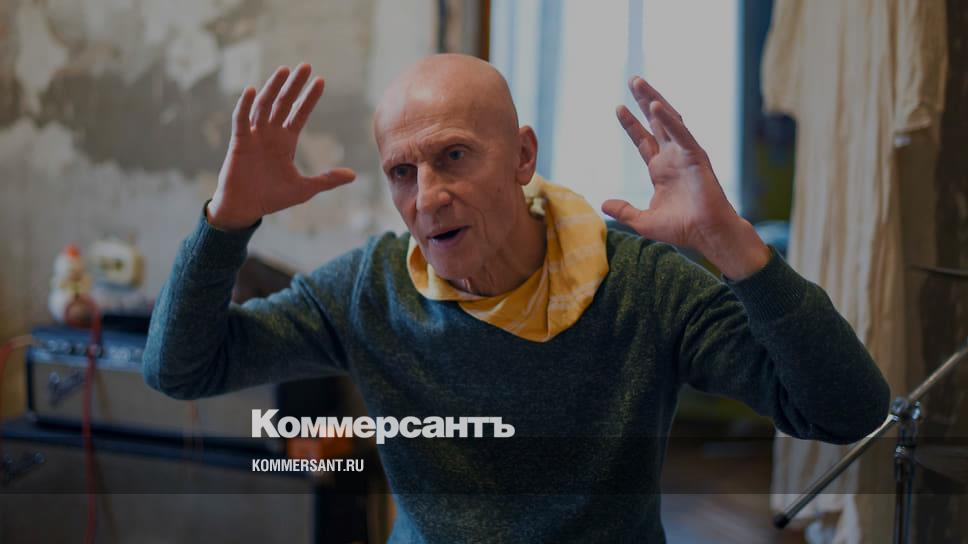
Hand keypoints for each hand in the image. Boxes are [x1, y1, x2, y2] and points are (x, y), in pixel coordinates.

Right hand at [207, 64, 356, 230]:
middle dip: (294, 85)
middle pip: (283, 103)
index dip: (309, 98)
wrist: (245, 209)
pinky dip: (244, 105)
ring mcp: (254, 136)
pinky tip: (250, 90)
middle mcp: (270, 134)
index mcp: (285, 141)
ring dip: (272, 88)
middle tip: (305, 65)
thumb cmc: (272, 198)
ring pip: (264, 106)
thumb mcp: (304, 189)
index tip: (321, 80)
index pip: (299, 113)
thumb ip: (327, 180)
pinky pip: (240, 120)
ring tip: (283, 70)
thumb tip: (353, 176)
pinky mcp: (239, 143)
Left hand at [602, 76, 769, 279]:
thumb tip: (603, 203)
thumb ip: (624, 210)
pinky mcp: (696, 156)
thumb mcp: (643, 221)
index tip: (618, 108)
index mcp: (661, 169)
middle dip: (644, 100)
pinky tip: (655, 106)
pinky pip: (681, 133)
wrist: (706, 234)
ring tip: (639, 83)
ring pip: (669, 120)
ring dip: (654, 100)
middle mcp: (673, 157)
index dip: (631, 124)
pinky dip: (669, 119)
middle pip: (656, 122)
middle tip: (632, 80)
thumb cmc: (681, 228)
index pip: (643, 140)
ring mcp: (685, 154)